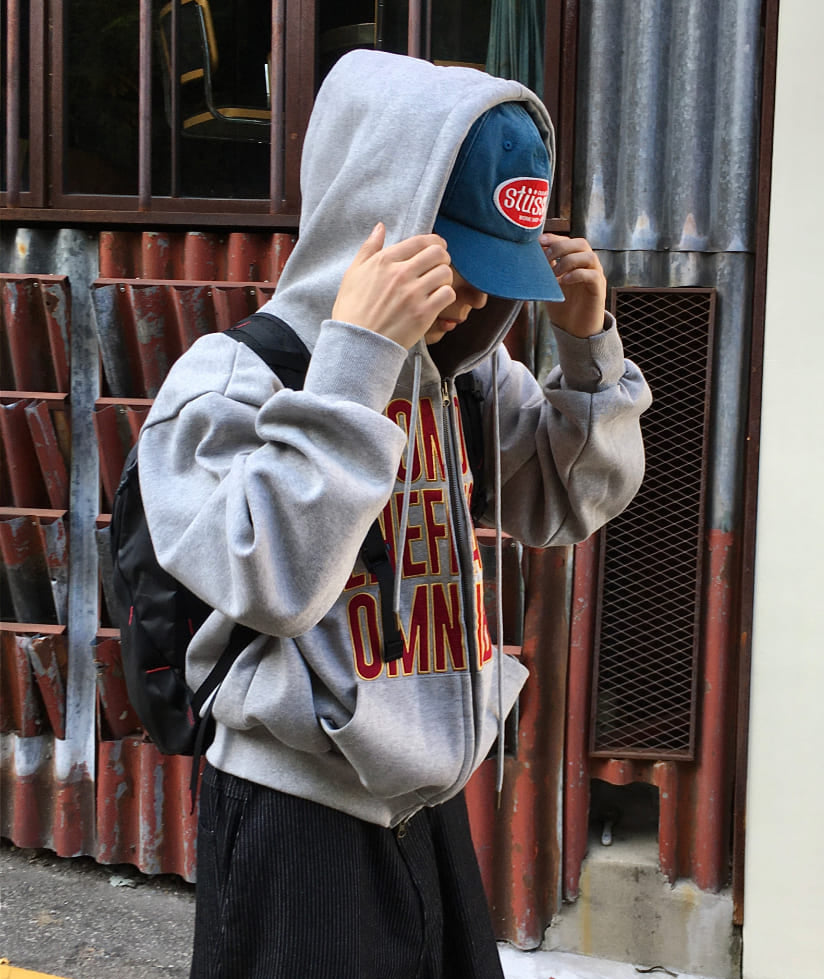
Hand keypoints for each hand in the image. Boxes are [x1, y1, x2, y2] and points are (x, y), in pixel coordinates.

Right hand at [332, 223, 455, 348]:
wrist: (357, 344)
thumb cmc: (352, 310)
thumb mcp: (353, 274)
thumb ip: (368, 248)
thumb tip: (380, 227)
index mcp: (384, 261)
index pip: (420, 241)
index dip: (434, 242)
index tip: (437, 249)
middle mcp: (400, 274)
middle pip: (438, 253)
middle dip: (443, 258)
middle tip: (440, 266)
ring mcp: (413, 294)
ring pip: (445, 272)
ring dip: (445, 278)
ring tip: (438, 285)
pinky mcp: (423, 313)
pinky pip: (447, 294)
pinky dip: (446, 296)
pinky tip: (437, 300)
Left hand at [540, 234, 606, 337]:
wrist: (574, 330)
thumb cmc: (562, 306)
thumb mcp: (549, 285)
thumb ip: (544, 270)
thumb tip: (529, 255)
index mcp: (576, 261)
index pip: (568, 241)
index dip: (555, 238)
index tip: (539, 241)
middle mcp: (588, 265)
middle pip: (581, 243)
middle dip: (561, 247)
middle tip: (546, 258)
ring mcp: (595, 276)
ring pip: (589, 256)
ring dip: (569, 261)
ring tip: (554, 274)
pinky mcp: (598, 290)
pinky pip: (592, 276)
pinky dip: (577, 275)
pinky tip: (563, 282)